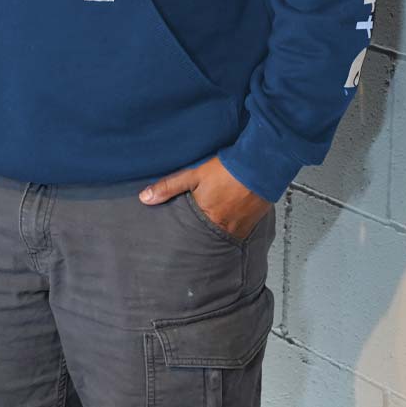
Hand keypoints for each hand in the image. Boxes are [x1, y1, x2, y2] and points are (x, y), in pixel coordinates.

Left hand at [138, 156, 270, 241]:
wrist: (260, 165)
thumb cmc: (227, 170)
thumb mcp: (193, 174)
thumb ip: (169, 187)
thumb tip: (145, 198)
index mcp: (208, 219)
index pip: (190, 235)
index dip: (184, 236)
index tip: (176, 241)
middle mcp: (226, 229)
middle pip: (208, 238)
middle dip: (200, 236)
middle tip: (193, 235)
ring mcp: (242, 228)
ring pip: (224, 235)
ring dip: (217, 230)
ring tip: (211, 224)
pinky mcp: (253, 223)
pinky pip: (239, 231)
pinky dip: (232, 226)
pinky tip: (228, 217)